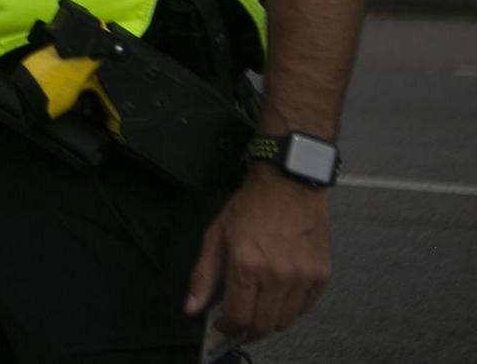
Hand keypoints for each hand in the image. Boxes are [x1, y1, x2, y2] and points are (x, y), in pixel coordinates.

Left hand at [185, 164, 332, 339]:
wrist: (289, 185)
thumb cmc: (250, 207)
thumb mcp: (216, 235)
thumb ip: (203, 275)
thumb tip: (191, 308)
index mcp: (247, 265)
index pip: (238, 317)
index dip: (227, 327)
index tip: (222, 325)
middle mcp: (278, 275)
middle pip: (263, 325)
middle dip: (247, 327)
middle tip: (240, 318)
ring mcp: (303, 277)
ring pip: (286, 321)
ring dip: (270, 319)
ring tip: (260, 304)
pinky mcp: (322, 275)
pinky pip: (306, 307)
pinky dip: (292, 308)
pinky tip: (281, 293)